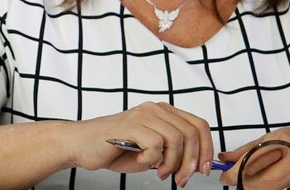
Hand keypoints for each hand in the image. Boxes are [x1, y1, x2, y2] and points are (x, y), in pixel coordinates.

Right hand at [71, 101, 214, 186]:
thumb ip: (172, 153)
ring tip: (160, 173)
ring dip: (172, 164)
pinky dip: (152, 160)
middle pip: (192, 133)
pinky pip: (156, 145)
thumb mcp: (151, 152)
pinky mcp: (130, 125)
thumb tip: (197, 165)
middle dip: (191, 162)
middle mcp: (155, 109)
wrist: (82, 145)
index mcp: (163, 112)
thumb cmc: (114, 149)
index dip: (207, 150)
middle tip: (180, 179)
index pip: (199, 125)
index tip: (203, 170)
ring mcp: (142, 115)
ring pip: (177, 140)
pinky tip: (140, 161)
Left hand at [218, 127, 289, 186]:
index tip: (223, 174)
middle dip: (240, 181)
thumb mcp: (274, 136)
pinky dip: (262, 186)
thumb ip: (248, 149)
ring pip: (263, 189)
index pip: (251, 163)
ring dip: (250, 184)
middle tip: (230, 176)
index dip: (233, 171)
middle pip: (257, 183)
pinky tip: (259, 178)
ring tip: (245, 174)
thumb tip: (226, 157)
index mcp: (284, 147)